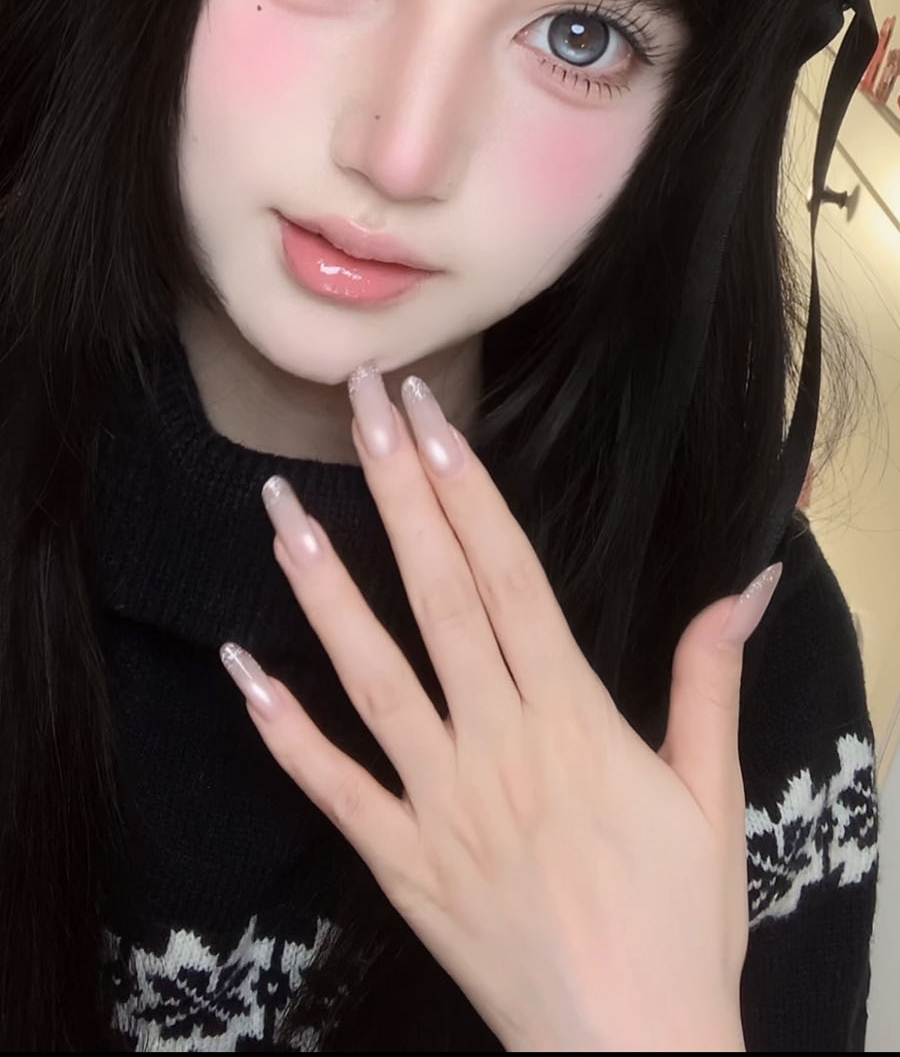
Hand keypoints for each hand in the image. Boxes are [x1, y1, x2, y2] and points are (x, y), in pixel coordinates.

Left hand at [221, 366, 778, 1051]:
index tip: (431, 417)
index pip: (509, 577)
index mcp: (573, 718)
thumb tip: (750, 580)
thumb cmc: (679, 922)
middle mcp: (497, 745)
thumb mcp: (714, 792)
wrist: (632, 1052)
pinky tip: (244, 671)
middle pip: (438, 598)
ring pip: (372, 676)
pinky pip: (334, 790)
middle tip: (360, 408)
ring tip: (283, 508)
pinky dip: (284, 732)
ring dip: (324, 589)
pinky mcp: (401, 865)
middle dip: (397, 492)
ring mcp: (440, 804)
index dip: (466, 489)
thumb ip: (712, 677)